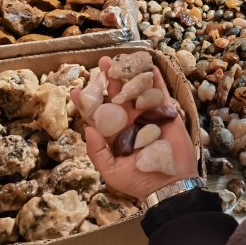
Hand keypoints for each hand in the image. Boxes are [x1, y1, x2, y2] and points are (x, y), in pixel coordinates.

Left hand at [71, 58, 198, 200]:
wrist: (170, 186)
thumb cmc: (139, 182)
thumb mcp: (112, 171)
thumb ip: (98, 151)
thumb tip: (88, 128)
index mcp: (114, 134)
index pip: (98, 115)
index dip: (87, 103)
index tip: (75, 91)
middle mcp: (129, 122)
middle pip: (117, 96)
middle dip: (109, 79)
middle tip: (102, 63)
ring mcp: (148, 116)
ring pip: (137, 91)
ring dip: (130, 75)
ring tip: (121, 59)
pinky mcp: (166, 114)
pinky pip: (160, 94)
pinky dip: (156, 80)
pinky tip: (150, 65)